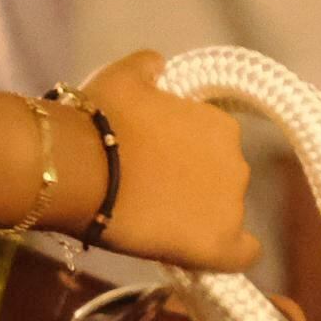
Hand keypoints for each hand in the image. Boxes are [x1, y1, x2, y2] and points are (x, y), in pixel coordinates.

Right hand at [72, 52, 260, 272]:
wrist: (79, 167)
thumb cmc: (97, 120)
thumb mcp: (122, 79)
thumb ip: (146, 68)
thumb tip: (157, 64)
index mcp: (220, 125)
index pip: (213, 146)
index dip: (187, 158)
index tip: (159, 165)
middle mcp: (237, 162)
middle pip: (219, 180)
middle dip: (191, 186)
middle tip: (149, 194)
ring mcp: (231, 204)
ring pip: (223, 215)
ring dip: (197, 217)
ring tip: (154, 224)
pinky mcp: (218, 242)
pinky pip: (241, 254)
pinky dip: (228, 254)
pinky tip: (207, 256)